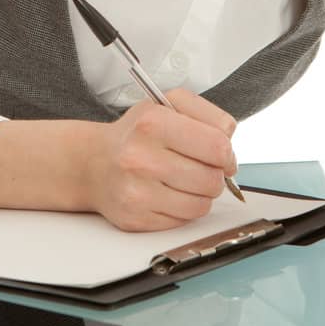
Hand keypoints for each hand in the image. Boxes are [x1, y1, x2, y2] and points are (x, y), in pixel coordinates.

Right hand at [84, 88, 238, 231]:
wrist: (94, 163)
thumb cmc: (137, 134)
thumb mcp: (169, 105)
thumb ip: (209, 116)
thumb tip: (229, 149)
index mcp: (153, 122)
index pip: (217, 145)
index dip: (227, 153)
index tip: (222, 154)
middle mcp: (140, 157)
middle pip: (212, 179)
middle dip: (215, 175)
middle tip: (201, 167)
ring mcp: (136, 190)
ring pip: (202, 204)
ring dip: (202, 194)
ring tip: (185, 180)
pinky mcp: (135, 217)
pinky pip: (183, 220)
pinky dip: (184, 209)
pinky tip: (169, 193)